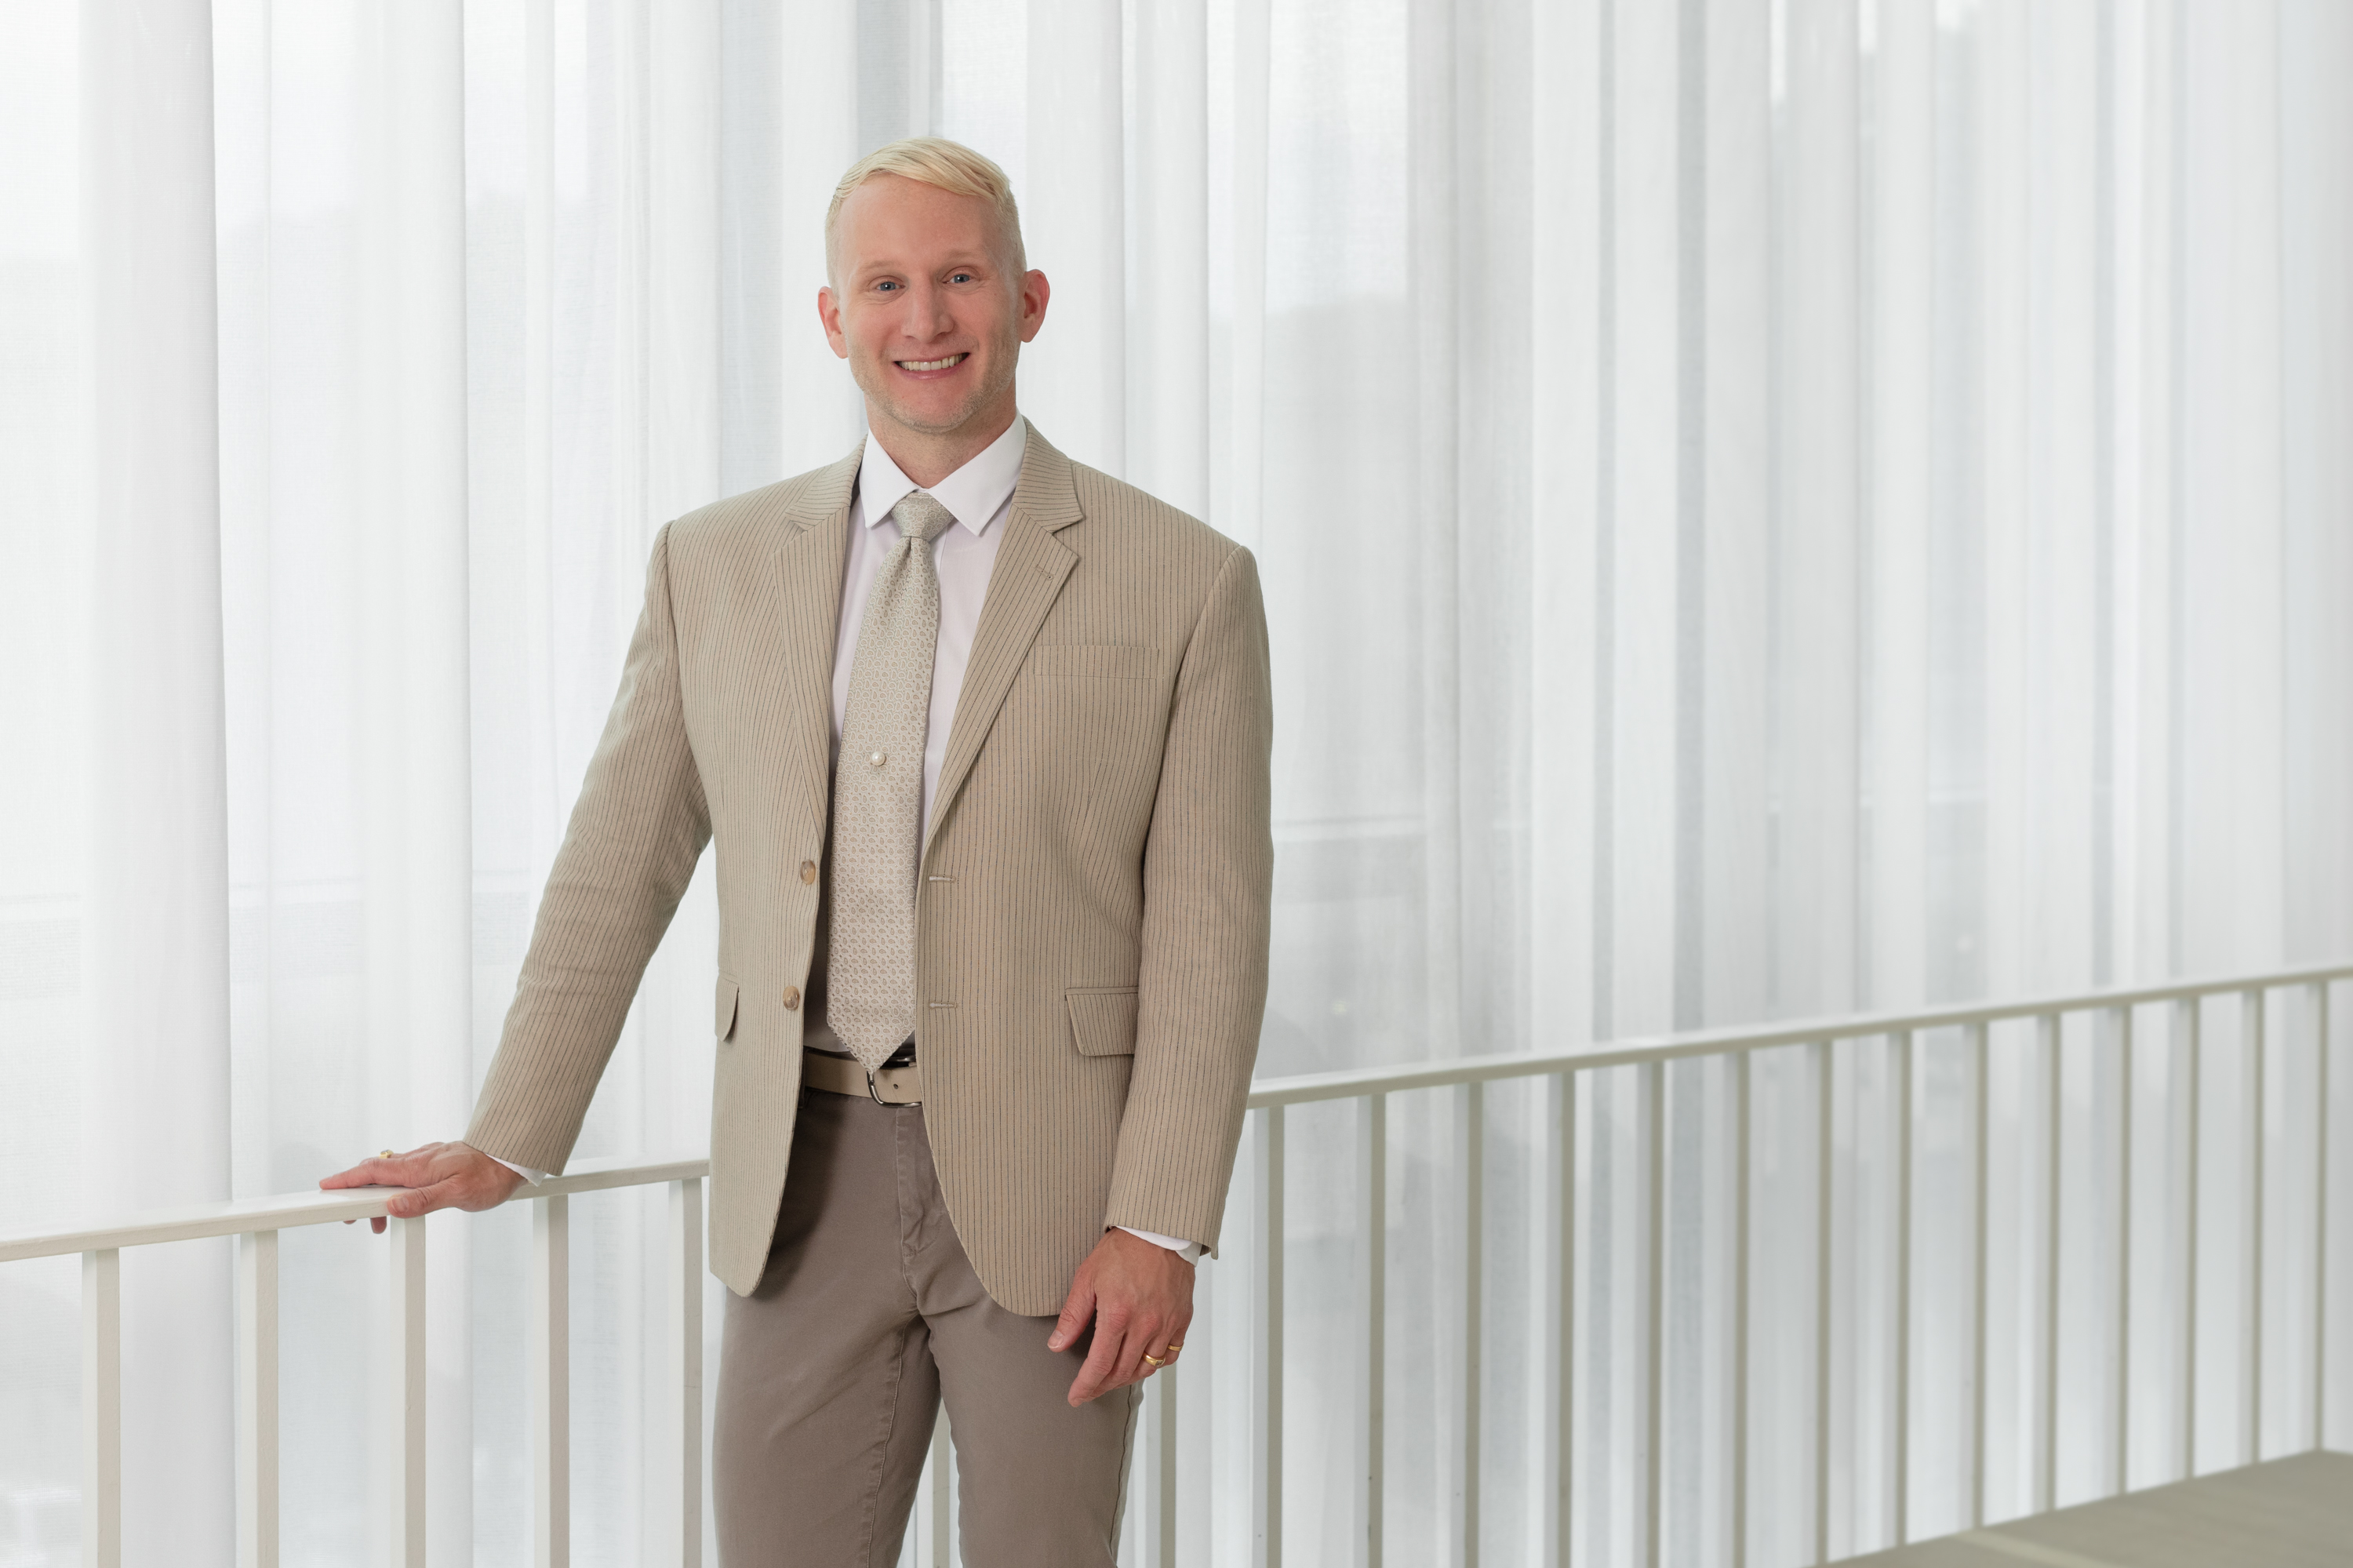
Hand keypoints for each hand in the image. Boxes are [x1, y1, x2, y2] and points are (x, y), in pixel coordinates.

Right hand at [320, 1142, 525, 1233]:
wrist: (513, 1158)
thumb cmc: (490, 1177)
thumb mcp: (458, 1195)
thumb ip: (423, 1201)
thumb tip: (391, 1207)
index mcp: (419, 1168)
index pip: (373, 1172)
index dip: (347, 1180)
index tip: (325, 1187)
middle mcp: (418, 1159)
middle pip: (376, 1172)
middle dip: (355, 1190)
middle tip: (349, 1214)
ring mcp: (427, 1159)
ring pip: (391, 1174)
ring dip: (377, 1194)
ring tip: (379, 1220)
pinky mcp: (436, 1161)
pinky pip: (405, 1172)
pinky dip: (394, 1187)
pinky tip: (401, 1201)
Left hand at [1048, 1228, 1193, 1405]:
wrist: (1160, 1230)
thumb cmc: (1123, 1248)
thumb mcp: (1087, 1278)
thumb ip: (1072, 1316)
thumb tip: (1056, 1345)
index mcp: (1118, 1315)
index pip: (1099, 1365)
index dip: (1085, 1386)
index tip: (1076, 1397)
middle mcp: (1145, 1324)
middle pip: (1122, 1372)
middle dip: (1102, 1386)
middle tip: (1090, 1389)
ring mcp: (1166, 1324)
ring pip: (1147, 1368)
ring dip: (1127, 1378)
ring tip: (1112, 1378)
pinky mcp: (1182, 1319)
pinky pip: (1169, 1355)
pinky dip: (1154, 1364)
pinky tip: (1142, 1362)